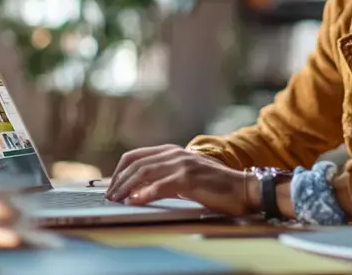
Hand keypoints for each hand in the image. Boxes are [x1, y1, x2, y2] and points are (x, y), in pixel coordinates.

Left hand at [106, 144, 256, 216]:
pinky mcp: (189, 178)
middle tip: (109, 196)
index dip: (119, 171)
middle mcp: (175, 154)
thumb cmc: (215, 186)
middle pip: (136, 164)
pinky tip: (135, 201)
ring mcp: (182, 164)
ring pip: (144, 172)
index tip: (110, 185)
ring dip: (126, 187)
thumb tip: (138, 190)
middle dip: (118, 181)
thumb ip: (165, 177)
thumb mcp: (186, 177)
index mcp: (172, 151)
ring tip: (116, 199)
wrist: (242, 188)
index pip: (136, 156)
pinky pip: (160, 185)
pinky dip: (144, 193)